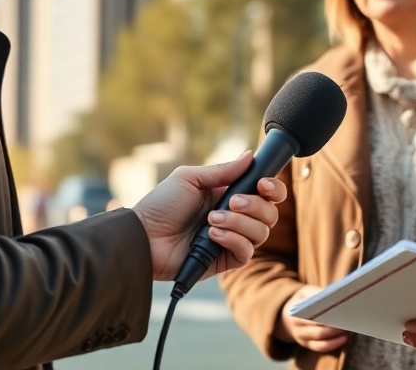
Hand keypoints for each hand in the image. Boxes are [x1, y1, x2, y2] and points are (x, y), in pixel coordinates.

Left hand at [133, 151, 287, 280]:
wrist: (143, 236)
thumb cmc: (160, 205)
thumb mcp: (190, 179)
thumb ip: (222, 170)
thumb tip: (250, 155)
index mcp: (228, 195)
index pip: (265, 194)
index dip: (272, 189)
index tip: (264, 185)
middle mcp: (235, 217)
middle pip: (269, 214)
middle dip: (254, 206)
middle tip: (231, 202)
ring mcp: (230, 239)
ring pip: (261, 233)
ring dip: (239, 223)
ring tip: (212, 220)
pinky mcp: (224, 260)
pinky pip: (246, 252)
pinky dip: (233, 240)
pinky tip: (212, 234)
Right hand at [273, 285, 348, 352]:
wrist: (286, 316)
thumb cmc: (302, 301)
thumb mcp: (306, 292)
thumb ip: (317, 293)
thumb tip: (335, 295)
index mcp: (295, 313)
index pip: (312, 316)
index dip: (326, 315)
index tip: (339, 312)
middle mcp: (297, 328)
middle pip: (318, 331)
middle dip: (333, 329)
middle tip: (347, 323)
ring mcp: (302, 338)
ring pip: (320, 342)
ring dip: (335, 338)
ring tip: (347, 332)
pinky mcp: (308, 345)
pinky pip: (321, 348)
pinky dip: (333, 344)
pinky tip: (343, 339)